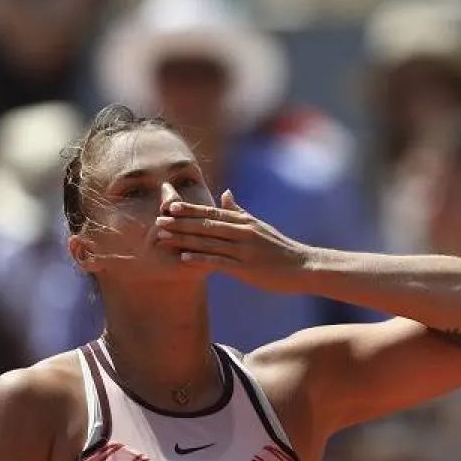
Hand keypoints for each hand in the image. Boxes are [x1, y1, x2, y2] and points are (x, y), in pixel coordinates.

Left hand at [156, 191, 309, 292]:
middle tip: (158, 220)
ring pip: (209, 242)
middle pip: (206, 225)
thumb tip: (224, 192)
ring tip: (163, 237)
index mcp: (244, 221)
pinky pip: (219, 262)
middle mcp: (242, 232)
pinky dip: (201, 258)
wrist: (302, 266)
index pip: (212, 212)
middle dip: (180, 222)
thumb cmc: (278, 247)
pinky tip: (184, 258)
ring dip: (184, 239)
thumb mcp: (258, 225)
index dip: (190, 209)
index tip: (169, 205)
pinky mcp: (247, 268)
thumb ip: (238, 210)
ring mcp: (244, 250)